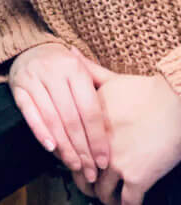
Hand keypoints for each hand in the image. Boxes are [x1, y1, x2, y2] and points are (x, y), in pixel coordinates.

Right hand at [9, 43, 108, 182]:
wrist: (30, 46)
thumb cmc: (63, 65)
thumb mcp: (83, 69)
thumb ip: (101, 91)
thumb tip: (118, 125)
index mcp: (74, 68)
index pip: (89, 110)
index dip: (97, 138)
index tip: (103, 161)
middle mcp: (52, 72)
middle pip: (70, 117)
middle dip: (82, 148)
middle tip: (89, 170)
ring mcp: (32, 78)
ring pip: (50, 118)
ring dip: (63, 146)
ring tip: (74, 165)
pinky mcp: (17, 87)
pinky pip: (29, 113)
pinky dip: (40, 131)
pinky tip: (51, 148)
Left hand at [75, 50, 180, 204]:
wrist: (173, 103)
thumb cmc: (145, 91)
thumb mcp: (111, 79)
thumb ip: (88, 70)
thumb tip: (70, 52)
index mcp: (87, 123)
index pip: (71, 147)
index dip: (73, 158)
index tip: (77, 163)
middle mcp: (97, 144)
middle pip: (83, 172)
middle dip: (85, 181)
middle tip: (88, 185)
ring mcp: (116, 162)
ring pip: (102, 192)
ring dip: (104, 197)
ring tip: (106, 197)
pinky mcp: (137, 177)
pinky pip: (127, 203)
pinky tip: (125, 204)